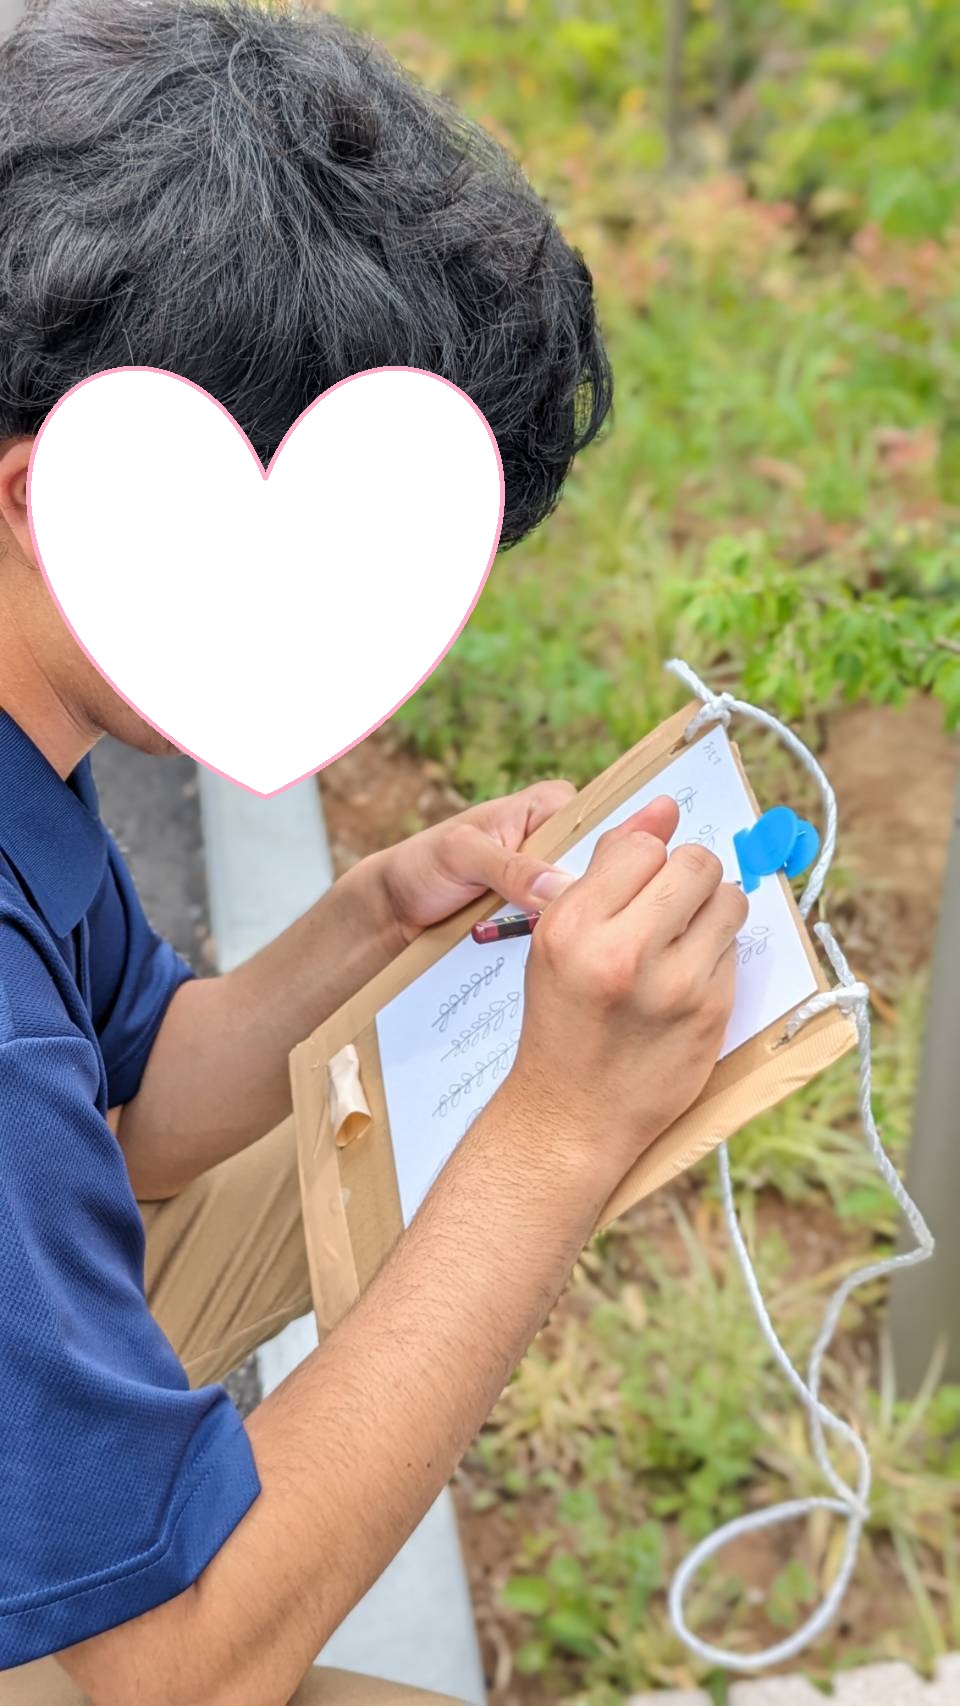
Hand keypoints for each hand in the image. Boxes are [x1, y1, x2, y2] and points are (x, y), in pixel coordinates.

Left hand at [379, 779, 657, 945]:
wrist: (395, 911)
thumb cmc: (423, 865)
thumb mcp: (460, 855)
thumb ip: (508, 866)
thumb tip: (559, 887)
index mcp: (552, 807)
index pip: (608, 822)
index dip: (632, 853)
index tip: (647, 884)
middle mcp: (561, 842)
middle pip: (608, 869)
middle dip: (614, 898)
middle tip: (622, 931)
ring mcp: (555, 884)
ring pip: (593, 905)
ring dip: (594, 928)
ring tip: (608, 953)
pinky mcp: (544, 920)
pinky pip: (570, 931)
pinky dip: (573, 947)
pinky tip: (584, 968)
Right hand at [504, 798, 748, 1187]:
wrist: (571, 1113)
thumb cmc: (563, 1018)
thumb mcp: (558, 939)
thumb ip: (608, 871)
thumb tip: (663, 808)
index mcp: (572, 926)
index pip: (640, 845)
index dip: (646, 859)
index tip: (639, 885)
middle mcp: (623, 951)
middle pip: (695, 864)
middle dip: (688, 876)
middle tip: (670, 907)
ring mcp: (675, 984)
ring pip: (729, 900)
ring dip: (713, 910)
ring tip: (683, 939)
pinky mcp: (711, 1011)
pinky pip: (735, 948)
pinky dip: (717, 955)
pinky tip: (686, 980)